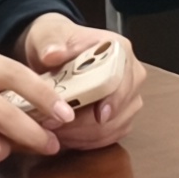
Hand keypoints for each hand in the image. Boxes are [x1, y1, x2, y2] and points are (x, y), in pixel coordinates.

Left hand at [15, 12, 143, 152]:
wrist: (52, 53)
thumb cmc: (55, 41)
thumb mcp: (48, 35)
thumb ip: (51, 43)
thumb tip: (53, 54)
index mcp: (120, 51)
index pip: (124, 80)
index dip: (114, 100)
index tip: (99, 116)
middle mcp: (130, 76)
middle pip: (120, 110)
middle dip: (86, 123)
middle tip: (54, 126)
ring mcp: (127, 100)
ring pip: (113, 128)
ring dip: (82, 136)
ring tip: (53, 132)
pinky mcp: (119, 118)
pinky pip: (108, 138)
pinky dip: (85, 142)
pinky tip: (63, 138)